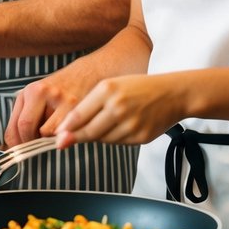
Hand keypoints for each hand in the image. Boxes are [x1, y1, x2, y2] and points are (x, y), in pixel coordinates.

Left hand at [4, 56, 102, 145]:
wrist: (87, 74)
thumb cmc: (61, 90)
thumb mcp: (39, 97)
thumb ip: (27, 116)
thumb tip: (17, 145)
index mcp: (29, 91)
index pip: (14, 125)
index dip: (16, 144)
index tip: (21, 152)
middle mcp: (41, 91)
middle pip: (26, 127)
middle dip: (30, 143)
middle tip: (37, 147)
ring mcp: (58, 97)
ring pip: (46, 132)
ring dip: (48, 140)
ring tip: (54, 133)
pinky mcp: (75, 104)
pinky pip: (63, 131)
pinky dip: (63, 136)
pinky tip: (66, 130)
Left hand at [55, 73, 186, 148]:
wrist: (172, 93)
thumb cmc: (138, 87)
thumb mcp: (112, 85)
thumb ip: (89, 105)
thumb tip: (66, 128)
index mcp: (108, 89)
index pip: (79, 114)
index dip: (65, 128)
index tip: (56, 136)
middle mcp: (118, 107)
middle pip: (88, 131)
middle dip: (75, 138)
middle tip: (63, 142)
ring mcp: (130, 124)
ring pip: (102, 139)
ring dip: (97, 136)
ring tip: (105, 124)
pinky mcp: (140, 137)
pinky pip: (118, 143)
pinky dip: (114, 138)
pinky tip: (120, 127)